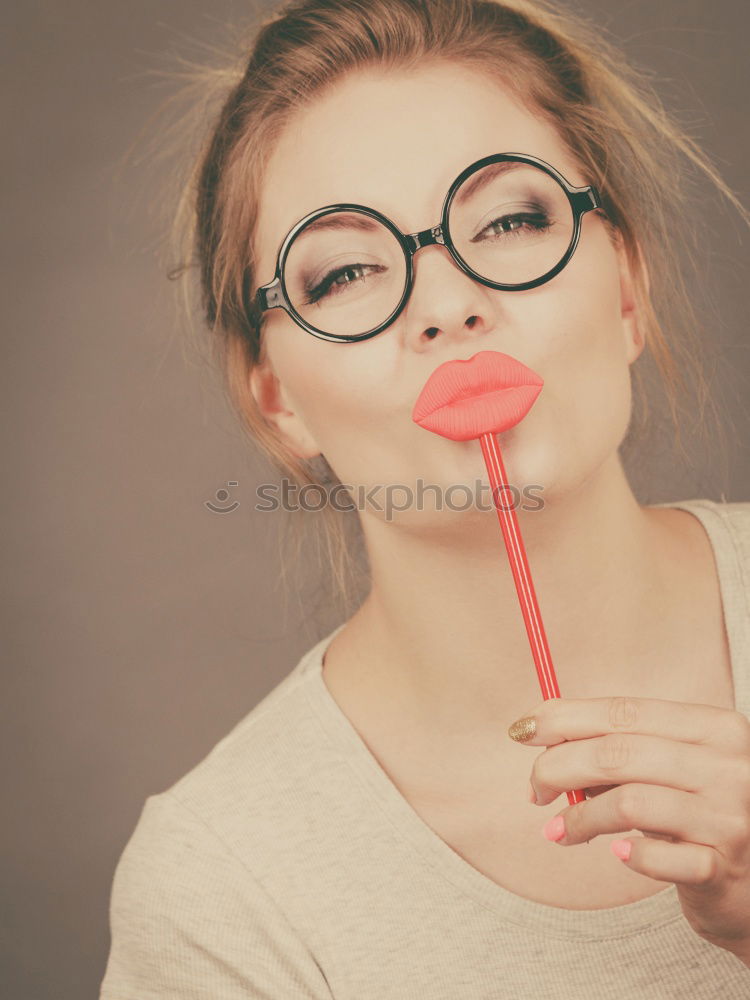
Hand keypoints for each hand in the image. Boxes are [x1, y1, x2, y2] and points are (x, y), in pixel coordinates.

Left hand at [508, 695, 749, 965]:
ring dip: (580, 816)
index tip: (523, 730)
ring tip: (559, 830)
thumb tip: (542, 730)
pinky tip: (617, 854)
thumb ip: (623, 746)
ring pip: (628, 803)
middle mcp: (728, 766)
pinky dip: (629, 855)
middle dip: (558, 767)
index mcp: (714, 728)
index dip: (565, 718)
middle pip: (618, 754)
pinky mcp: (724, 867)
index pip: (623, 711)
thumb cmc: (706, 814)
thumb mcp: (678, 767)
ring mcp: (730, 817)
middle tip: (534, 788)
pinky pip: (659, 858)